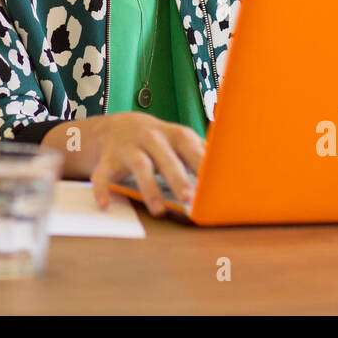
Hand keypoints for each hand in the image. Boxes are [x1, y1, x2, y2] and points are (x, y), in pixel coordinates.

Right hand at [49, 112, 205, 217]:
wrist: (116, 127)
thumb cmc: (159, 140)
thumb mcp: (179, 140)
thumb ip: (202, 153)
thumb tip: (235, 171)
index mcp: (173, 135)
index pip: (189, 145)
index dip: (201, 162)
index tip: (213, 182)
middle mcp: (150, 138)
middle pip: (164, 155)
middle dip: (176, 176)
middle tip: (188, 198)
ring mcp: (128, 148)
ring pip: (138, 165)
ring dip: (148, 187)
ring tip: (158, 210)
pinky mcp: (108, 160)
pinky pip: (103, 174)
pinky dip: (102, 189)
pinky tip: (106, 204)